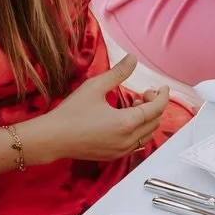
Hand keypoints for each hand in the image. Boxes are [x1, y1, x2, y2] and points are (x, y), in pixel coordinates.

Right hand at [28, 53, 169, 163]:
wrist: (52, 139)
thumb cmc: (71, 113)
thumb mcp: (95, 87)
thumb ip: (118, 72)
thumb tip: (133, 58)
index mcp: (126, 122)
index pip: (156, 108)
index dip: (162, 96)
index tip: (161, 87)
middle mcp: (127, 139)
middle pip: (155, 122)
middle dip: (154, 106)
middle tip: (142, 94)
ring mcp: (121, 150)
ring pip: (147, 135)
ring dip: (146, 119)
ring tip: (133, 106)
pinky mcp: (113, 156)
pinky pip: (136, 144)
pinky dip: (138, 132)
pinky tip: (125, 121)